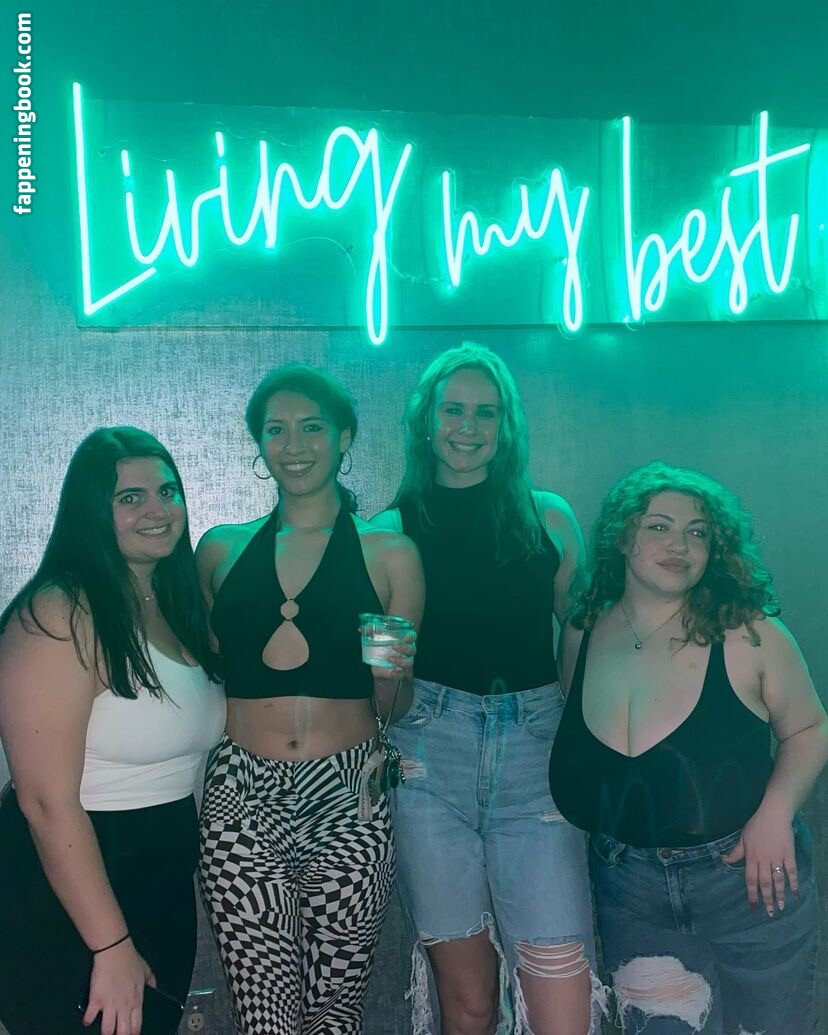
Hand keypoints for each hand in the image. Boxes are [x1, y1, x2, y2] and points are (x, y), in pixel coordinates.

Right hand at [83, 938, 155, 1034]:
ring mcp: (109, 1004)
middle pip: (123, 1032)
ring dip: (106, 1032)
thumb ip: (151, 982)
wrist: (114, 950)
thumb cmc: (130, 959)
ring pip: (107, 1030)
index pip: (137, 1026)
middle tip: (117, 1033)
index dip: (134, 1034)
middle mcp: (124, 1005)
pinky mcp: (96, 999)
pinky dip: (88, 1021)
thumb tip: (154, 990)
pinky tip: (89, 1019)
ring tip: (105, 1030)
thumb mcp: (146, 970)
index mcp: (137, 1000)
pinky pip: (89, 1018)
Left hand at [371, 630, 416, 680]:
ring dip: (400, 661)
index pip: (412, 637)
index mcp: (405, 640)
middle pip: (411, 649)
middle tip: (394, 646)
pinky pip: (402, 673)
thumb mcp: (376, 636)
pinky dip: (398, 673)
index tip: (405, 637)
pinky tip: (393, 672)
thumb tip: (360, 629)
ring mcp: (405, 662)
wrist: (379, 662)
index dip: (410, 637)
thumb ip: (370, 631)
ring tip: (389, 659)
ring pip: (408, 662)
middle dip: (404, 648)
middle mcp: (407, 651)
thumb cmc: (382, 645)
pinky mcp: (400, 671)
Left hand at [721, 802, 797, 916]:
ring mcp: (777, 858)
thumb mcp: (743, 837)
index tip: (753, 906)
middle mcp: (764, 860)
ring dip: (780, 894)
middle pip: (765, 882)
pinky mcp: (789, 854)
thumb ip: (736, 851)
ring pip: (778, 879)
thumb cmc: (757, 826)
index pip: (750, 879)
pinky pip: (791, 871)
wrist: (774, 815)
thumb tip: (725, 860)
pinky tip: (795, 894)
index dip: (752, 893)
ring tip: (781, 907)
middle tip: (770, 913)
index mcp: (751, 856)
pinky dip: (794, 883)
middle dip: (767, 899)